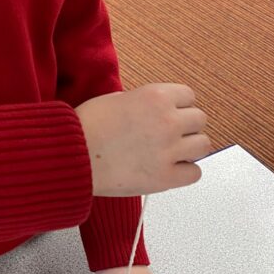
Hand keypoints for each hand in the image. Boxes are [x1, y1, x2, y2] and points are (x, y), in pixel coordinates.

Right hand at [76, 84, 208, 195]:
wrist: (71, 156)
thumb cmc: (85, 128)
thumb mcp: (117, 99)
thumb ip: (144, 103)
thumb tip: (156, 110)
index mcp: (156, 96)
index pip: (189, 96)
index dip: (178, 106)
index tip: (171, 113)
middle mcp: (167, 120)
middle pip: (199, 119)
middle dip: (185, 127)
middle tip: (169, 135)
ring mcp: (169, 150)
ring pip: (203, 145)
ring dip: (189, 149)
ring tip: (171, 152)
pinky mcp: (165, 177)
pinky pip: (195, 173)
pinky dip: (185, 172)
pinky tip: (169, 169)